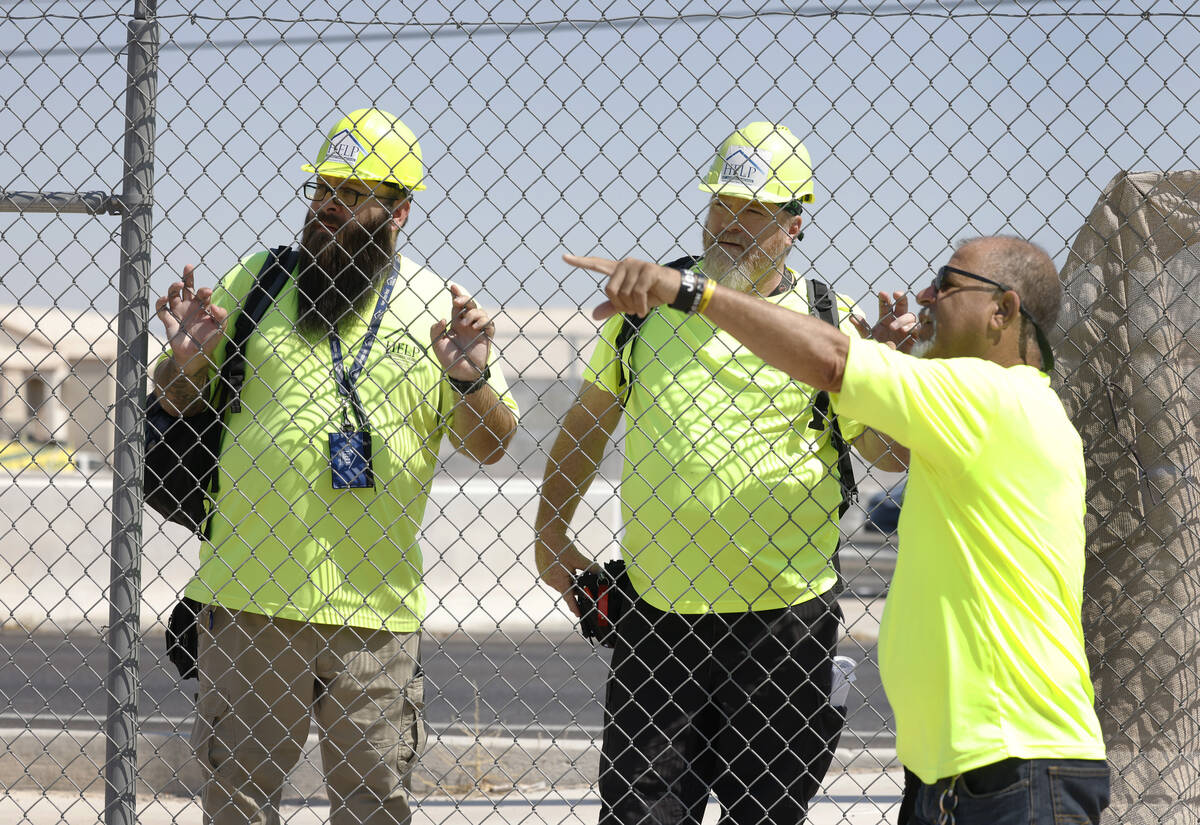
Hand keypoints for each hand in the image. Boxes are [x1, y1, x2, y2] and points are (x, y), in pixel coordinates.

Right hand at [154, 264, 228, 375]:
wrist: (194, 357)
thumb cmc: (208, 341)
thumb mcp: (220, 328)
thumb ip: (221, 316)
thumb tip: (214, 305)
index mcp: (203, 307)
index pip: (202, 293)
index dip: (204, 290)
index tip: (207, 292)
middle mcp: (190, 307)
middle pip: (187, 288)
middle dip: (188, 276)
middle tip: (189, 266)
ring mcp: (178, 312)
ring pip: (173, 294)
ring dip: (174, 287)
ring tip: (178, 284)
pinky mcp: (168, 321)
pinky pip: (161, 309)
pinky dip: (160, 302)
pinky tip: (164, 299)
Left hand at [429, 283, 494, 380]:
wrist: (461, 374)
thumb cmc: (448, 359)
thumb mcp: (436, 344)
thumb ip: (435, 330)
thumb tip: (444, 319)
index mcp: (456, 323)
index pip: (457, 305)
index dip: (456, 294)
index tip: (452, 286)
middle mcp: (467, 323)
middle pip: (470, 304)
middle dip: (464, 299)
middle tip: (457, 303)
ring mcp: (478, 329)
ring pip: (480, 311)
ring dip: (472, 313)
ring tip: (465, 324)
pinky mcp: (486, 337)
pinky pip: (489, 323)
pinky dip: (483, 321)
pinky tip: (475, 327)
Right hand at [534, 532, 594, 616]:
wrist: (546, 533)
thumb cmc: (560, 546)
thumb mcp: (578, 558)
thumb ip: (590, 567)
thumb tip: (601, 573)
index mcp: (559, 581)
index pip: (569, 599)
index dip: (574, 607)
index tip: (578, 615)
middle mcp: (550, 581)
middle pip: (566, 589)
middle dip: (575, 588)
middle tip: (583, 584)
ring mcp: (545, 576)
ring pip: (561, 582)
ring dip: (568, 580)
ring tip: (573, 570)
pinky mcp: (543, 570)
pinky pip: (554, 576)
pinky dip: (562, 574)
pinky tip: (565, 565)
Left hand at [563, 254, 681, 320]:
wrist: (674, 290)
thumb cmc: (651, 294)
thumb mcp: (629, 303)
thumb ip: (612, 307)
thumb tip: (593, 315)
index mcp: (618, 270)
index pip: (596, 264)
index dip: (580, 262)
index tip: (564, 257)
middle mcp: (625, 264)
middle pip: (609, 290)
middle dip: (620, 305)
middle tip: (632, 309)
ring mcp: (636, 265)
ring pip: (623, 293)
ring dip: (632, 307)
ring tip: (641, 308)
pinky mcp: (648, 270)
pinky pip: (637, 293)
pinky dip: (640, 306)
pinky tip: (645, 310)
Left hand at [849, 290, 918, 352]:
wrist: (887, 364)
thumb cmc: (877, 349)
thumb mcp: (867, 338)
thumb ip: (861, 327)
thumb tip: (851, 317)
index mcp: (884, 320)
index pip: (885, 306)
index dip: (884, 299)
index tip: (882, 293)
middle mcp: (896, 321)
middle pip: (901, 305)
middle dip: (901, 298)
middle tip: (897, 293)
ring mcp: (906, 328)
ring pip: (909, 316)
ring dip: (902, 318)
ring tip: (893, 327)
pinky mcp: (913, 337)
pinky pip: (916, 328)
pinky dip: (911, 327)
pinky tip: (904, 330)